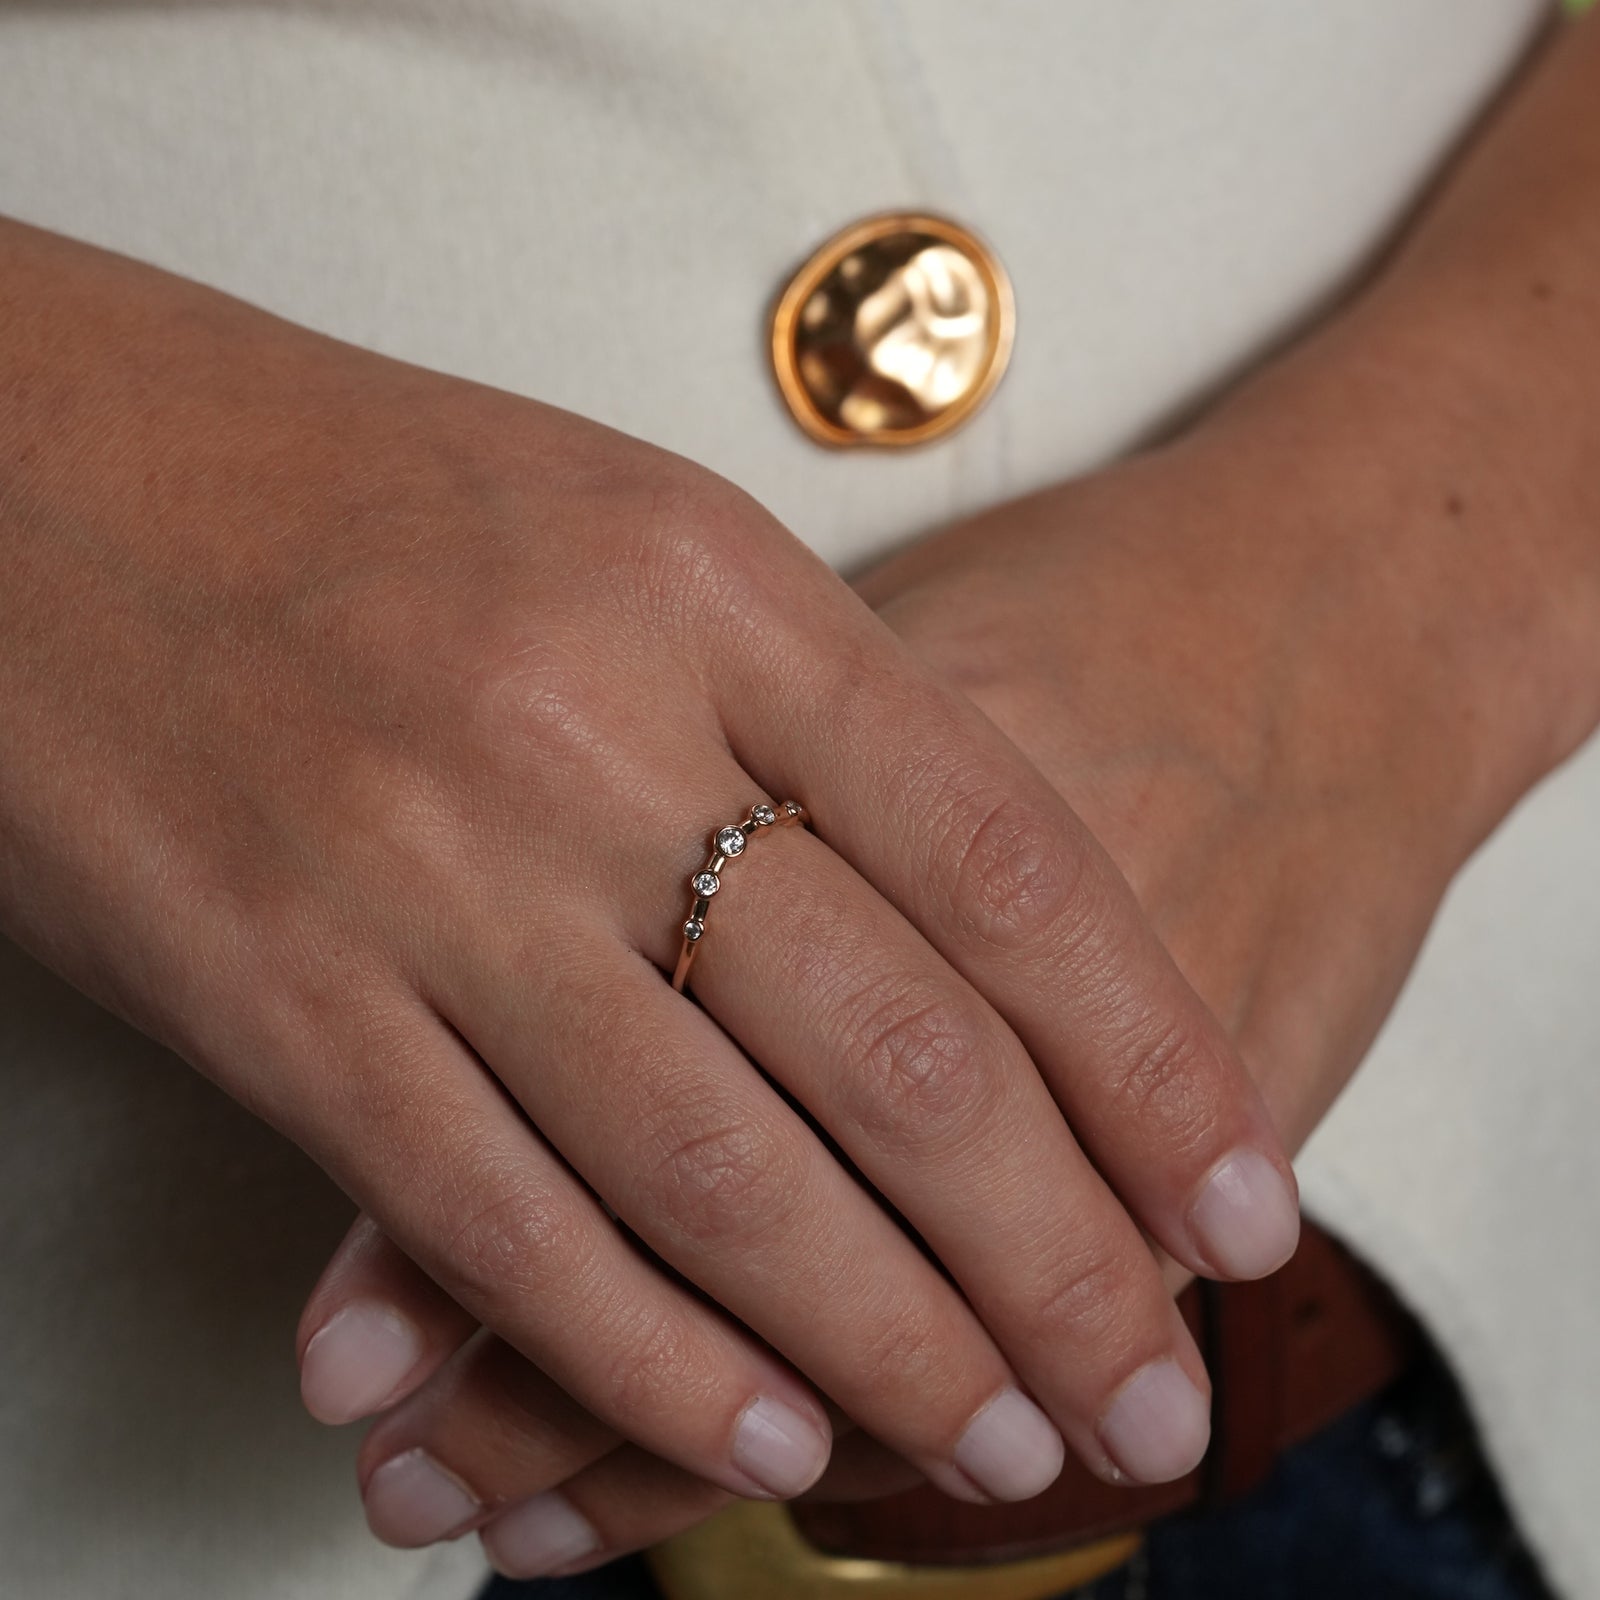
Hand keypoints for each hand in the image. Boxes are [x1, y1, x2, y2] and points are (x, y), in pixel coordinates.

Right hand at [0, 217, 1297, 1520]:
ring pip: (720, 1169)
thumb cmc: (369, 502)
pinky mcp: (282, 998)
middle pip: (902, 1048)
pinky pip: (505, 1222)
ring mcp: (430, 870)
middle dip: (1058, 1257)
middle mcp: (591, 727)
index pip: (1011, 861)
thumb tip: (974, 944)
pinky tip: (753, 1433)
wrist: (57, 471)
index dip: (1153, 1056)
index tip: (1245, 1197)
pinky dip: (645, 1358)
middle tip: (1150, 1392)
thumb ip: (804, 721)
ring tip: (992, 1441)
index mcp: (712, 585)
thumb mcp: (635, 542)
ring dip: (881, 1340)